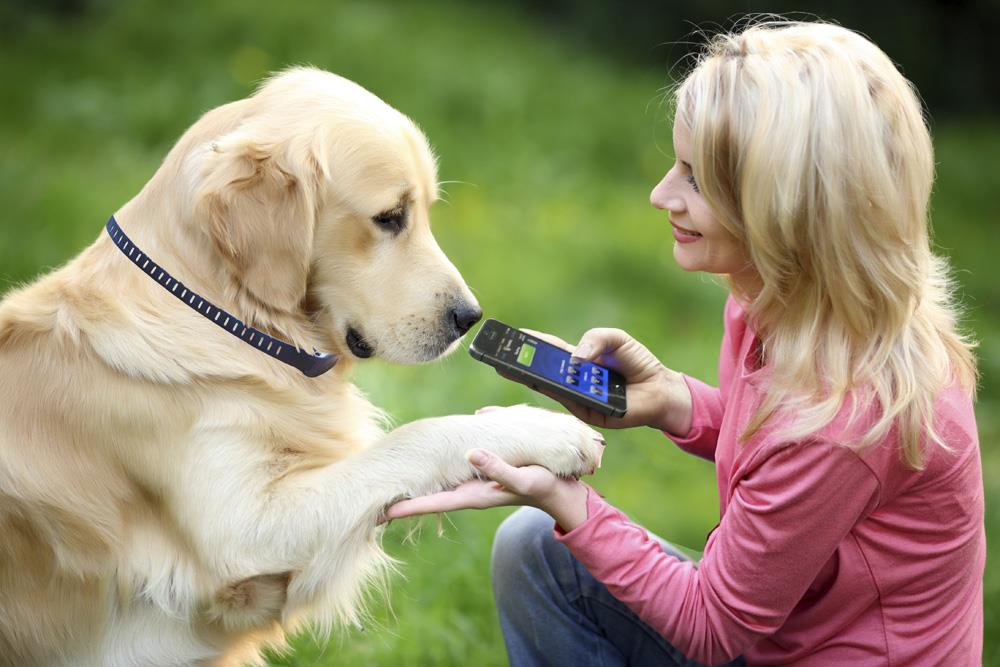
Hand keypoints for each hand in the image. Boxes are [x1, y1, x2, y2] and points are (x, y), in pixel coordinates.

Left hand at [383, 448, 590, 530]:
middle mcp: (469, 490)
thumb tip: (471, 454)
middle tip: (373, 497)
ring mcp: (473, 483)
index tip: (383, 511)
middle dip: (404, 497)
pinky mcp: (480, 473)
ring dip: (417, 484)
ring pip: (438, 484)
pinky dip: (434, 470)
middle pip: (429, 494)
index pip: (434, 502)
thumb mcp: (523, 477)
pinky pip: (451, 471)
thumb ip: (498, 468)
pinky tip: (423, 464)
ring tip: (390, 482)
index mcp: (475, 494)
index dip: (409, 506)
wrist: (562, 491)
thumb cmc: (544, 486)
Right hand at [511, 328, 692, 434]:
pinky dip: (555, 389)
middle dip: (518, 362)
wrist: (659, 390)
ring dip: (528, 376)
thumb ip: (596, 339)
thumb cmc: (638, 363)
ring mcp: (576, 396)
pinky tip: (541, 380)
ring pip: (548, 385)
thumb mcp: (617, 340)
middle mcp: (573, 379)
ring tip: (510, 367)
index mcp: (579, 359)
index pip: (549, 350)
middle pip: (540, 369)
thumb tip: (576, 358)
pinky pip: (565, 399)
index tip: (507, 337)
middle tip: (497, 355)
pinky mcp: (584, 411)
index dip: (529, 343)